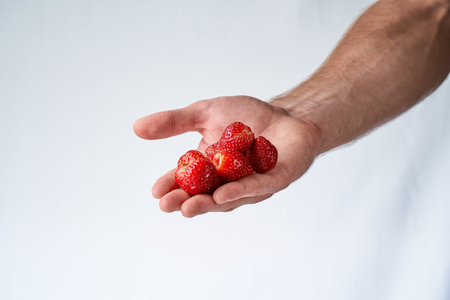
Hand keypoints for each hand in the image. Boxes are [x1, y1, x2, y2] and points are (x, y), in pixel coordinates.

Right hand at [133, 96, 321, 216]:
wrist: (286, 113)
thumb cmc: (247, 116)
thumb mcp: (204, 113)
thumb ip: (174, 122)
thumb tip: (137, 128)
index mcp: (209, 168)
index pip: (186, 180)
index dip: (170, 186)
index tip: (155, 192)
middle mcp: (227, 182)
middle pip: (203, 196)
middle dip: (184, 201)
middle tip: (166, 205)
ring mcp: (250, 184)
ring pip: (227, 198)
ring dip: (207, 204)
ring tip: (188, 207)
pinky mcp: (274, 180)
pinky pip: (255, 187)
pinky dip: (239, 191)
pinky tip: (222, 195)